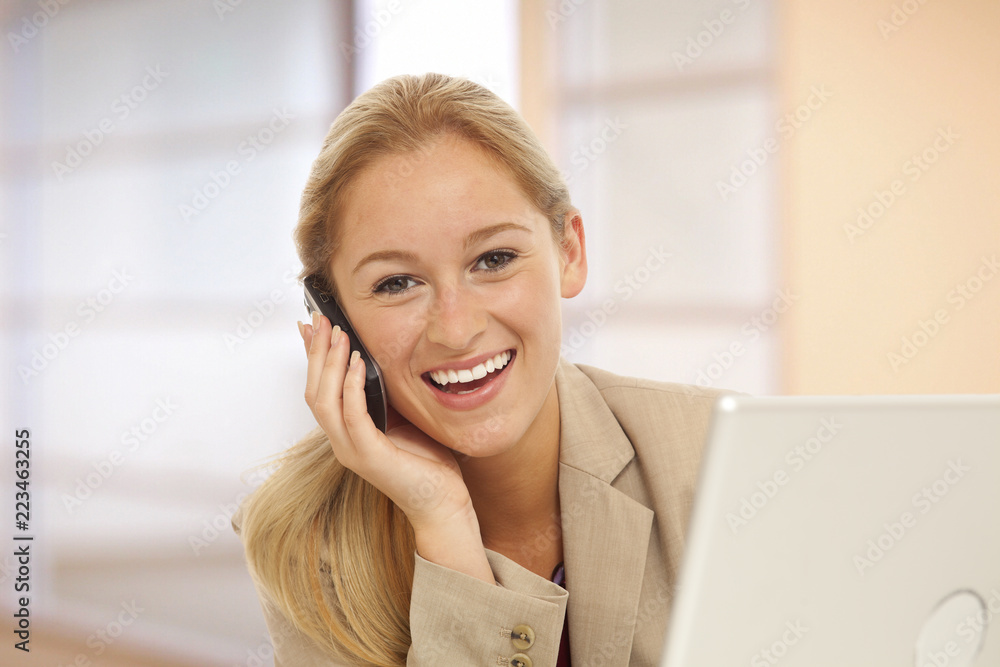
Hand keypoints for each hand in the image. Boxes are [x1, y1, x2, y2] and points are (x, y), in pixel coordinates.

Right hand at [299, 313, 493, 582]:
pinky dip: (350, 385)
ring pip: (324, 401)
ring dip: (328, 364)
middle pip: (313, 392)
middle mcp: (342, 442)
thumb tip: (379, 360)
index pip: (319, 390)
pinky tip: (355, 361)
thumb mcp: (403, 417)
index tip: (311, 326)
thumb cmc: (428, 462)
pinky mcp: (369, 456)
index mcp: (347, 434)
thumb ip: (386, 394)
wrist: (443, 502)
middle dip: (316, 353)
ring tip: (336, 333)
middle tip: (320, 319)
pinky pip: (351, 415)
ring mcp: (352, 450)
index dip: (313, 358)